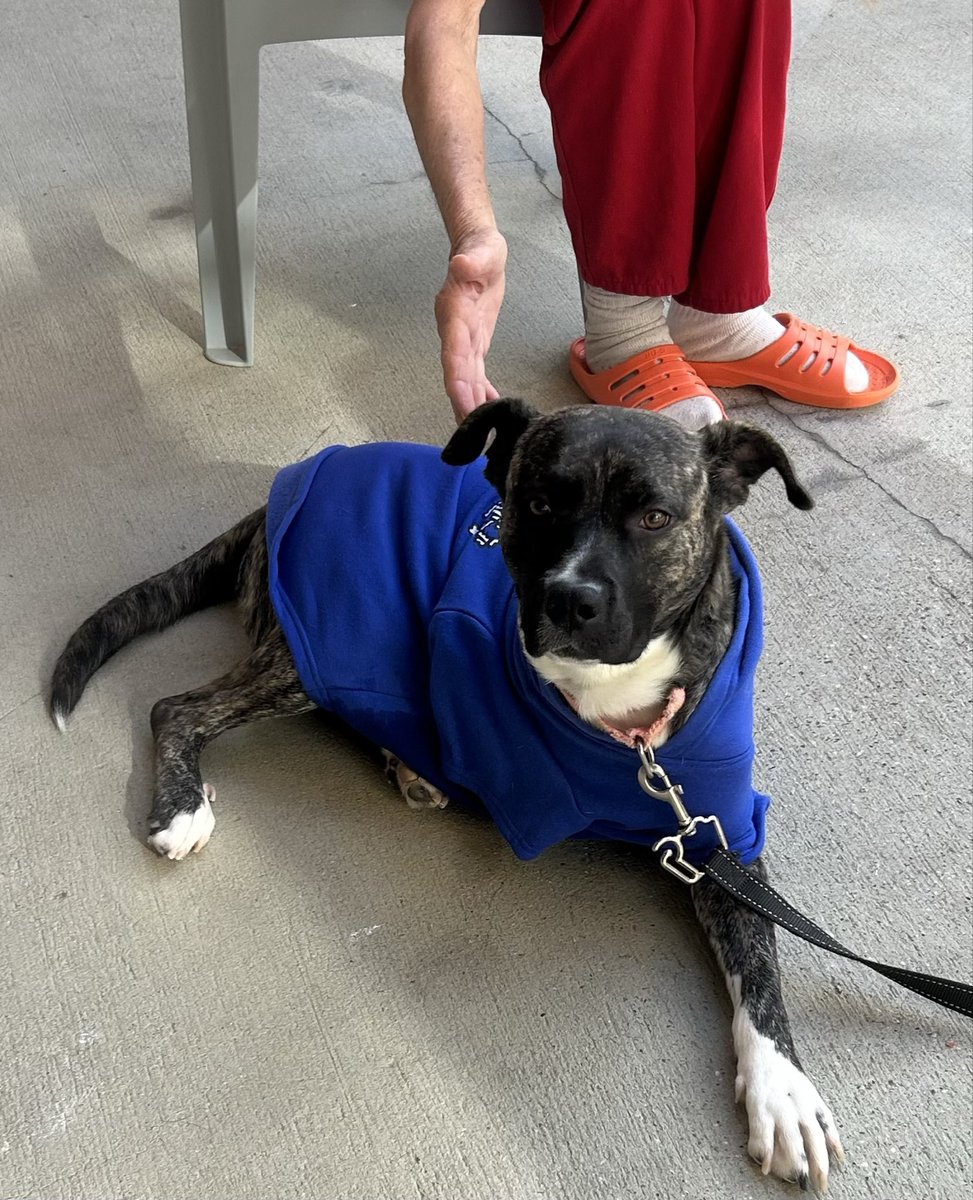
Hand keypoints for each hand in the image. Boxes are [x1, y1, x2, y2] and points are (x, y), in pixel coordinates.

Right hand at [434, 228, 507, 421]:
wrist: (476, 250)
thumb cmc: (480, 249)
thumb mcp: (482, 249)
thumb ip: (473, 258)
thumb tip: (461, 264)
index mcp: (454, 313)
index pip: (454, 353)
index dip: (457, 381)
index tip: (464, 404)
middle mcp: (454, 332)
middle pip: (457, 374)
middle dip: (464, 403)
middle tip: (473, 433)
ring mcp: (462, 340)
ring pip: (465, 379)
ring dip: (471, 404)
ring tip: (481, 434)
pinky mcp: (473, 343)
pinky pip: (475, 374)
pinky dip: (482, 393)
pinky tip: (491, 410)